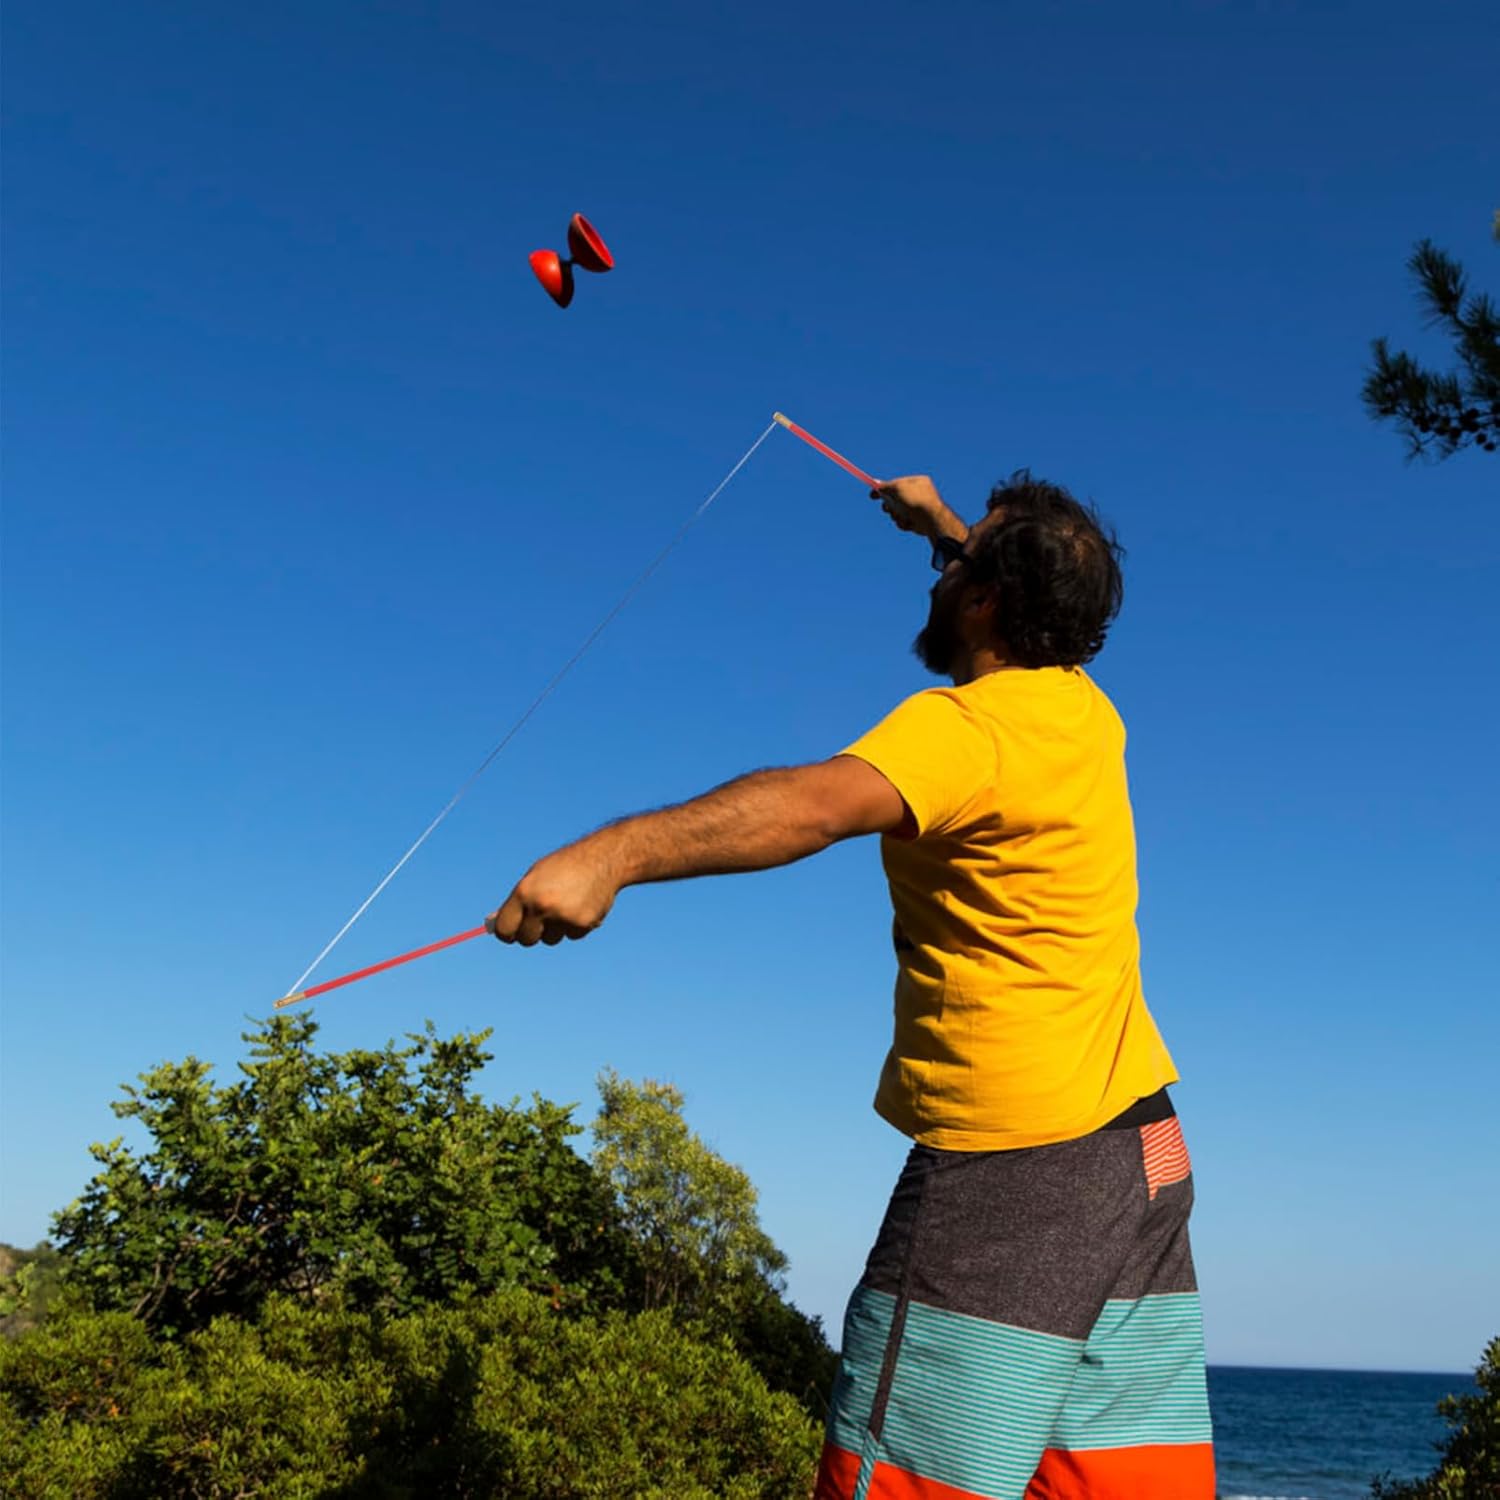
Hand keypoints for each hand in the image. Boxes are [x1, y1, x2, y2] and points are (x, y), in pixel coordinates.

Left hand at [488, 840, 621, 947]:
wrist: (603, 859)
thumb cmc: (564, 866)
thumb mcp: (536, 878)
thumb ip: (517, 902)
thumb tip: (494, 925)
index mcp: (524, 892)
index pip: (504, 928)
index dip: (507, 933)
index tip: (511, 933)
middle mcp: (541, 906)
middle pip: (526, 939)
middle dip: (532, 932)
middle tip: (542, 917)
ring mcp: (563, 917)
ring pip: (551, 939)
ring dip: (556, 928)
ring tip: (567, 904)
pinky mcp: (583, 924)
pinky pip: (571, 936)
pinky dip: (575, 926)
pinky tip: (582, 905)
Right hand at [870, 475, 966, 544]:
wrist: (931, 519)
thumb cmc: (915, 500)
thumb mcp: (897, 489)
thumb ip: (885, 487)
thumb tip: (875, 484)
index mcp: (917, 481)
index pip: (896, 484)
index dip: (883, 489)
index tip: (872, 495)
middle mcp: (920, 493)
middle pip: (896, 499)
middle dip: (890, 506)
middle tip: (887, 509)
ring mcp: (920, 508)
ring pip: (899, 512)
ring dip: (896, 516)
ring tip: (902, 516)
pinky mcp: (919, 521)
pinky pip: (905, 521)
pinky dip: (903, 523)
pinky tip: (908, 523)